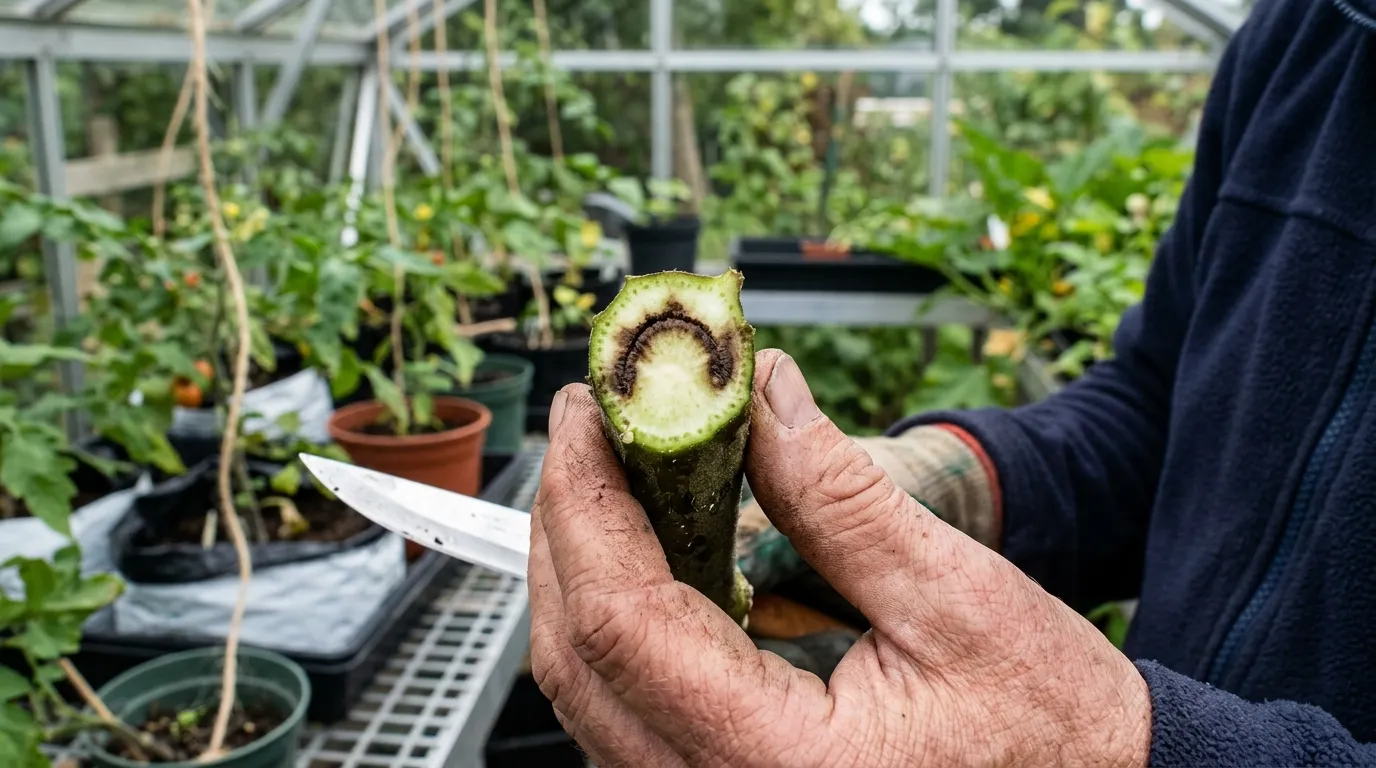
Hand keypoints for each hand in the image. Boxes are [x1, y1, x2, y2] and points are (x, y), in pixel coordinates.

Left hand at [528, 349, 1151, 766]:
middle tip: (589, 426)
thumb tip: (762, 394)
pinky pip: (624, 713)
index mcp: (776, 767)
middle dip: (567, 525)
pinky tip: (642, 556)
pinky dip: (618, 624)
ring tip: (608, 475)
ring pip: (586, 692)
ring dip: (582, 572)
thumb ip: (843, 499)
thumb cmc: (1051, 731)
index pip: (623, 621)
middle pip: (576, 659)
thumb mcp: (960, 601)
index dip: (586, 501)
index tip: (585, 412)